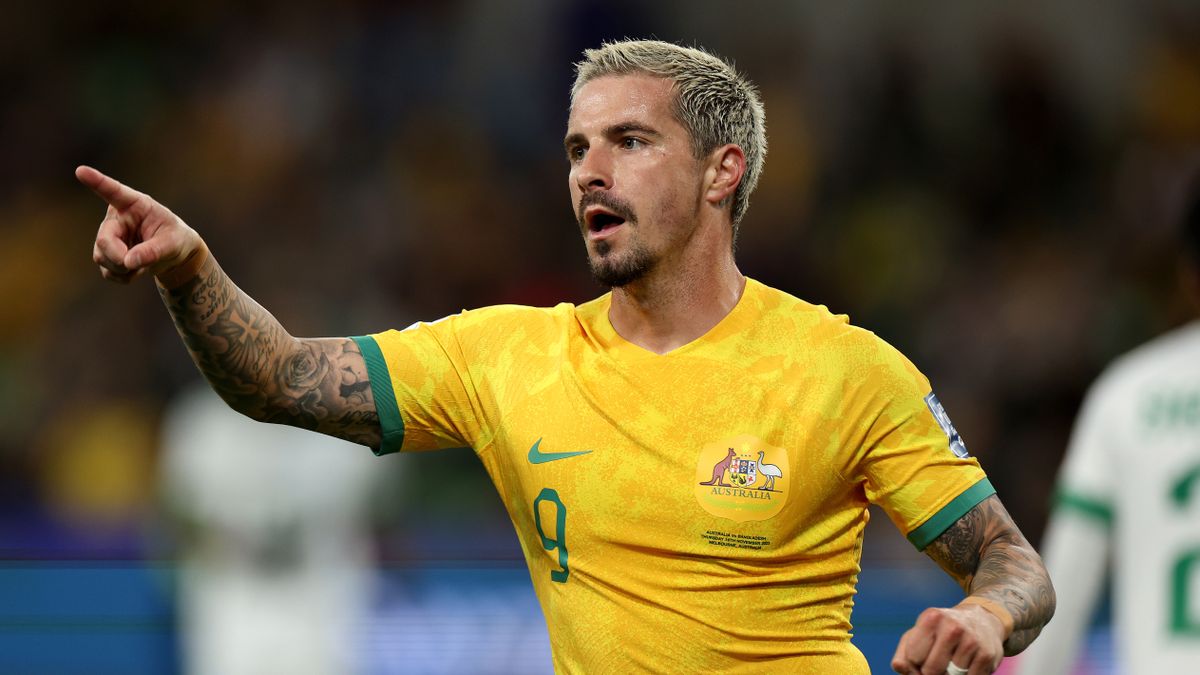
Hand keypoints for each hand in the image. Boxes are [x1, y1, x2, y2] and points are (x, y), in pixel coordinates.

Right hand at [77, 165, 202, 284]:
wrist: (175, 254)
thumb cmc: (175, 238)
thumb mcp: (172, 243)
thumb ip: (153, 251)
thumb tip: (127, 262)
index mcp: (134, 204)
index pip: (113, 191)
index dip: (97, 182)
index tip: (81, 170)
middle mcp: (116, 218)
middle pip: (104, 239)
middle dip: (118, 257)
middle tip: (135, 265)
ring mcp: (108, 236)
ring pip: (102, 257)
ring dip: (123, 268)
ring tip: (143, 264)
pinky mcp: (106, 254)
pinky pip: (107, 272)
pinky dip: (123, 277)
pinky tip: (136, 270)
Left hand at [891, 603, 1004, 673]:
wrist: (981, 621)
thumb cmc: (942, 631)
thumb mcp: (920, 635)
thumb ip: (904, 654)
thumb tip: (899, 667)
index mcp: (931, 618)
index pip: (913, 658)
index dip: (915, 664)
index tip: (922, 658)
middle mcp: (952, 627)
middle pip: (931, 671)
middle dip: (931, 673)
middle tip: (939, 663)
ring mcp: (971, 640)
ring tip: (953, 661)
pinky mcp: (987, 655)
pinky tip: (967, 664)